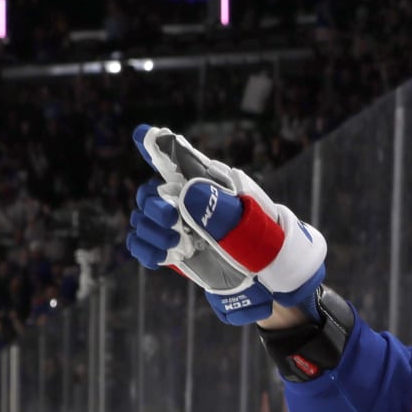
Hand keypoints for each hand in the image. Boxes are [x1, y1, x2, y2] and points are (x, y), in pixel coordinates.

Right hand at [127, 124, 326, 324]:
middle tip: (172, 221)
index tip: (143, 134)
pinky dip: (145, 249)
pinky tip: (160, 257)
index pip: (180, 157)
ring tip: (176, 245)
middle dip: (154, 207)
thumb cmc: (266, 245)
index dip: (157, 144)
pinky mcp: (172, 248)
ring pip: (143, 219)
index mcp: (210, 184)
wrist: (269, 277)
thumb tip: (188, 193)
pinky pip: (142, 243)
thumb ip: (223, 213)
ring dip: (152, 232)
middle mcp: (189, 201)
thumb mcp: (252, 229)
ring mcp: (178, 225)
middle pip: (150, 192)